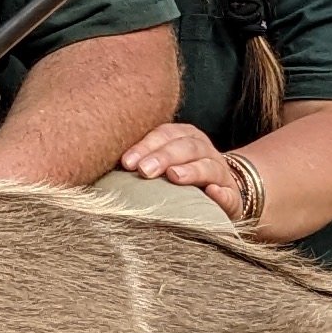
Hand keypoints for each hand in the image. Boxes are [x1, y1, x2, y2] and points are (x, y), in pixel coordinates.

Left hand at [117, 121, 243, 207]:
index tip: (126, 163)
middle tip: (144, 170)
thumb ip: (139, 160)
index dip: (146, 146)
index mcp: (185, 138)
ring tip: (174, 176)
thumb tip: (97, 163)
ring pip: (209, 166)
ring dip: (192, 170)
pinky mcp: (233, 197)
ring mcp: (221, 173)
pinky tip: (213, 193)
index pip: (165, 135)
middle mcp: (204, 151)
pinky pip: (230, 194)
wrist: (223, 192)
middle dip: (164, 156)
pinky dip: (223, 193)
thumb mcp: (161, 163)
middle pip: (186, 147)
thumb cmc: (179, 176)